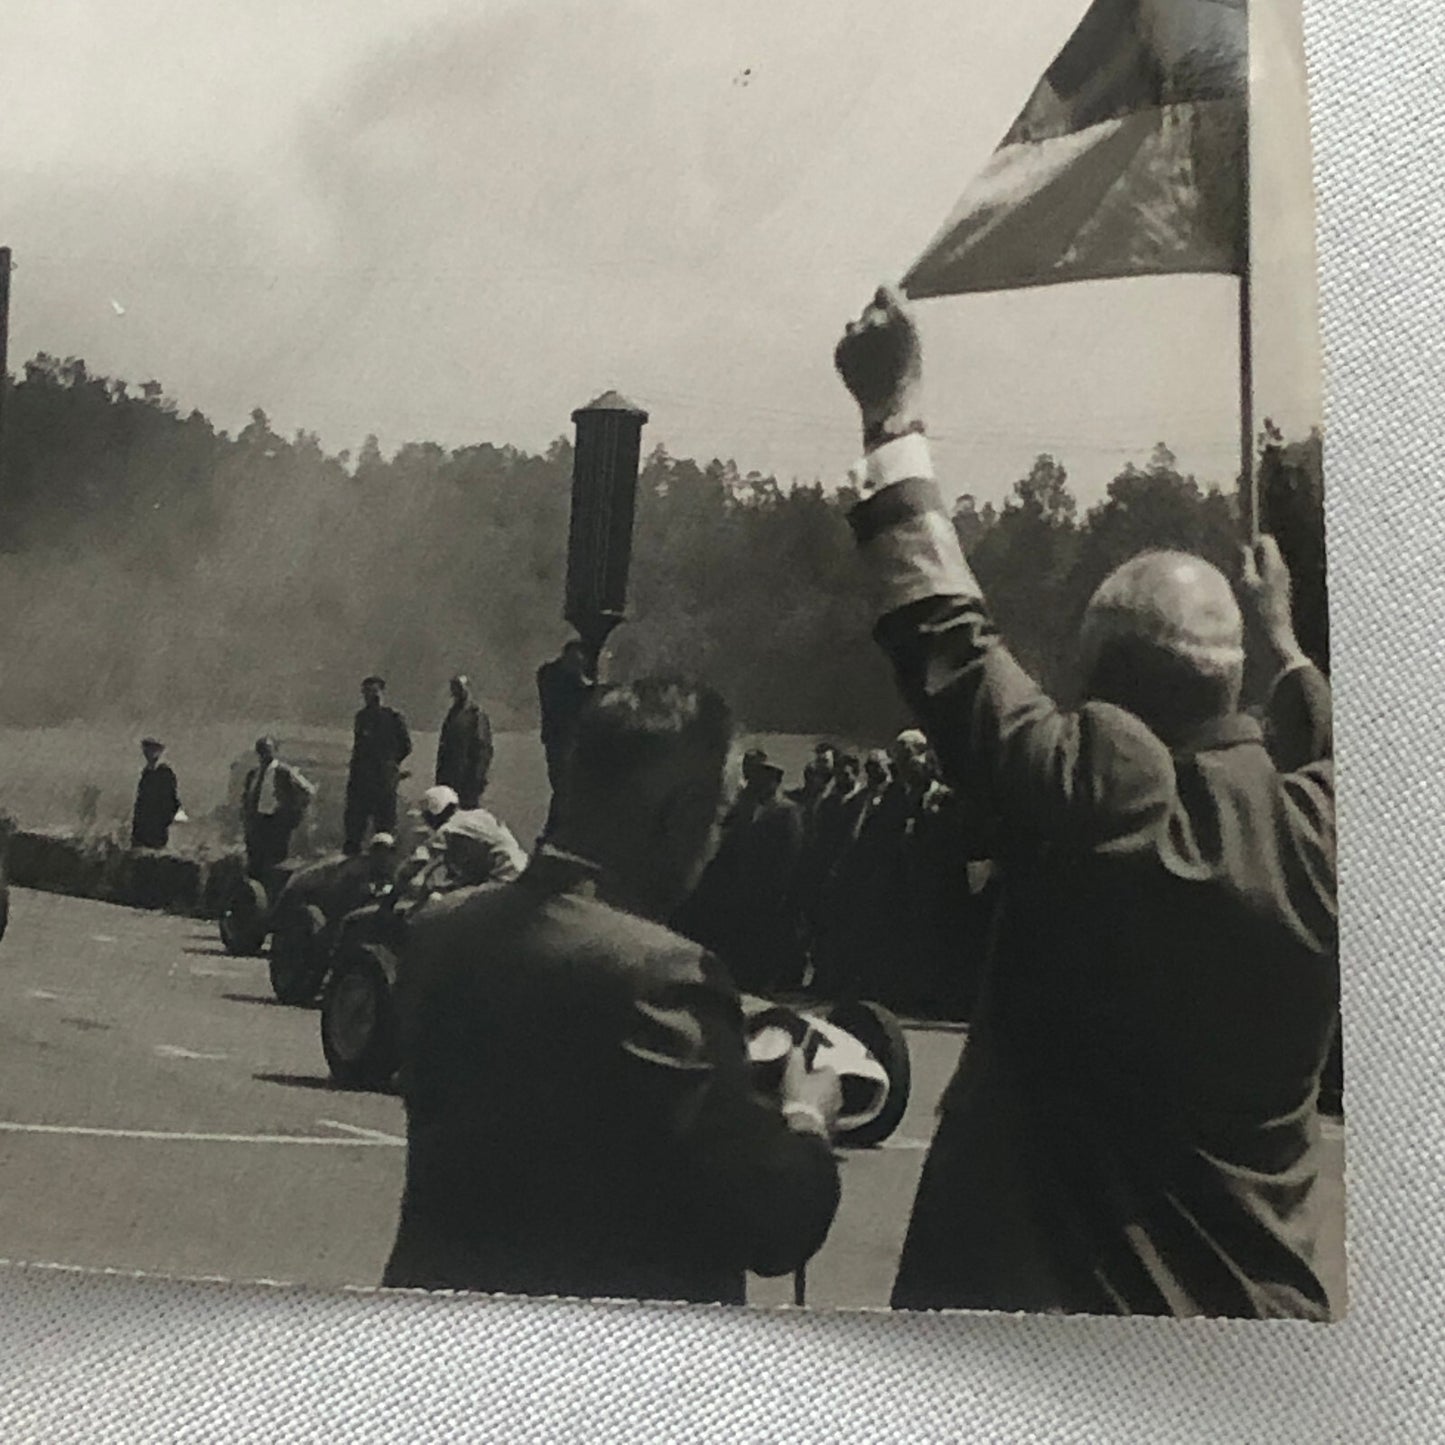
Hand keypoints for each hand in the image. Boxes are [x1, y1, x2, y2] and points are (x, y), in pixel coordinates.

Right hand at [780, 1046, 841, 1138]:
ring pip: (827, 1098)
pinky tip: (807, 1114)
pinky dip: (818, 1111)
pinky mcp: (833, 1121)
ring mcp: (837, 1107)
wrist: (805, 1125)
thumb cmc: (800, 1095)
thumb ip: (796, 1059)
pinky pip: (825, 1111)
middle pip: (827, 1083)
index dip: (813, 1069)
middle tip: (801, 1087)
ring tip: (803, 1102)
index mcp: (832, 1075)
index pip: (825, 1067)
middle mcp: (839, 1090)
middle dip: (817, 1084)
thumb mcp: (793, 1073)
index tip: (802, 1074)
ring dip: (818, 1098)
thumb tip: (797, 1049)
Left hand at [834, 284, 923, 443]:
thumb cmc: (907, 373)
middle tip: (883, 344)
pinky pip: (845, 342)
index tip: (888, 307)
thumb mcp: (913, 338)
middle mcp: (874, 320)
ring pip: (854, 324)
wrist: (889, 405)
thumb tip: (889, 291)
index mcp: (899, 315)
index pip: (883, 288)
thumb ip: (900, 312)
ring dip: (861, 334)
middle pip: (869, 308)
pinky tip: (863, 367)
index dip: (886, 298)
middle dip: (874, 319)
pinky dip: (851, 351)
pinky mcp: (840, 350)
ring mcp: (854, 335)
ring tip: (873, 358)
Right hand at [1240, 535, 1307, 672]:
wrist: (1271, 642)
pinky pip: (1263, 582)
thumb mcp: (1245, 584)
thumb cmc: (1257, 612)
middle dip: (1248, 555)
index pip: (1265, 539)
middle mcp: (1281, 571)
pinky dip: (1252, 583)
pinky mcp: (1276, 599)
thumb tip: (1242, 545)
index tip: (1232, 548)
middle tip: (1229, 564)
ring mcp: (1280, 585)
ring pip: (1263, 567)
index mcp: (1275, 564)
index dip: (1249, 540)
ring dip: (1248, 570)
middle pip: (1265, 553)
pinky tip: (1240, 594)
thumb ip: (1244, 562)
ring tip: (1233, 580)